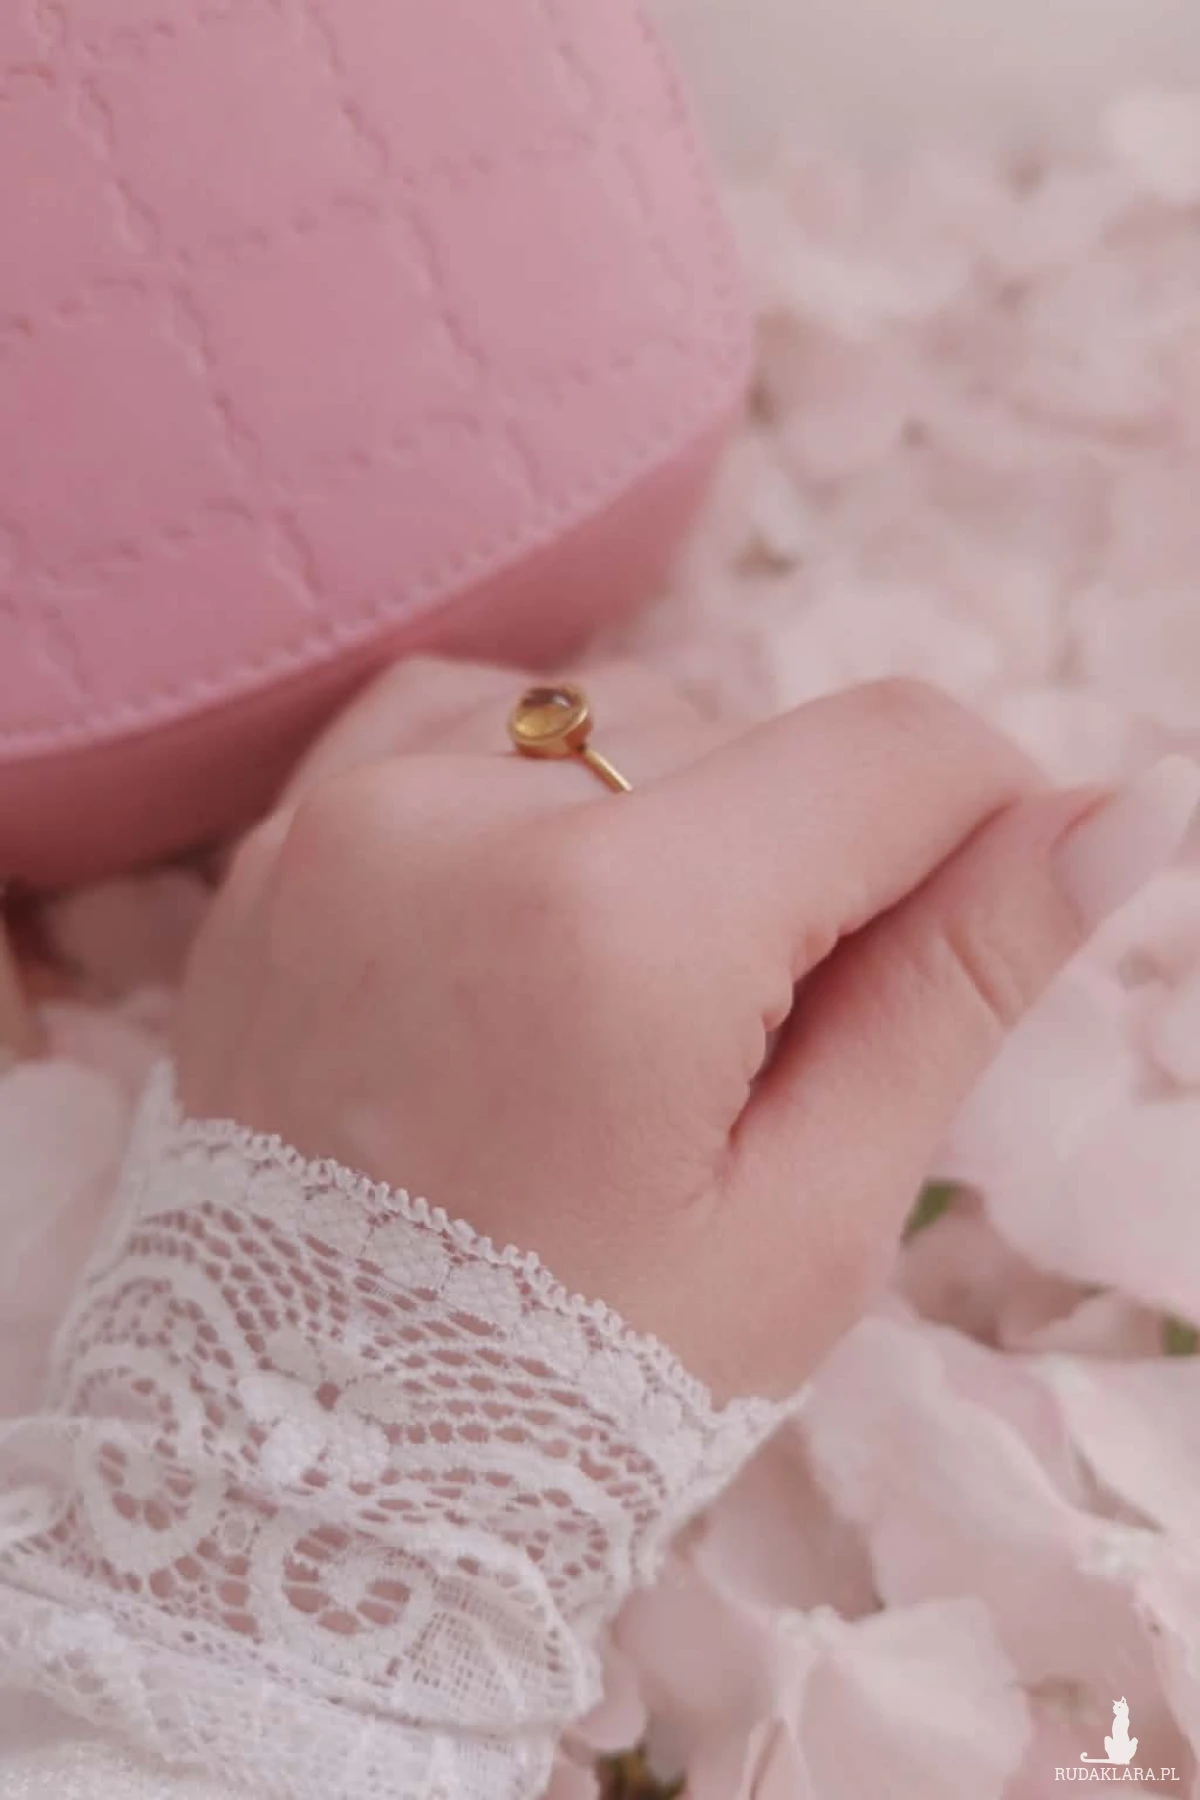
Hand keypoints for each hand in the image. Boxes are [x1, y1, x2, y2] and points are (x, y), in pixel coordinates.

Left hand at [175, 657, 1197, 1400]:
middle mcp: (457, 817)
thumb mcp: (806, 1218)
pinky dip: (532, 788)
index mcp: (615, 923)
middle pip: (751, 731)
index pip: (895, 749)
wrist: (300, 1465)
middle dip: (803, 866)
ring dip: (669, 819)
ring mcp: (344, 818)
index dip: (983, 819)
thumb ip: (957, 987)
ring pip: (612, 715)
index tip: (963, 927)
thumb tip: (1119, 817)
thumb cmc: (572, 1380)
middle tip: (741, 1049)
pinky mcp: (277, 841)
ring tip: (620, 1005)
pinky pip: (458, 720)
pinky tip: (529, 922)